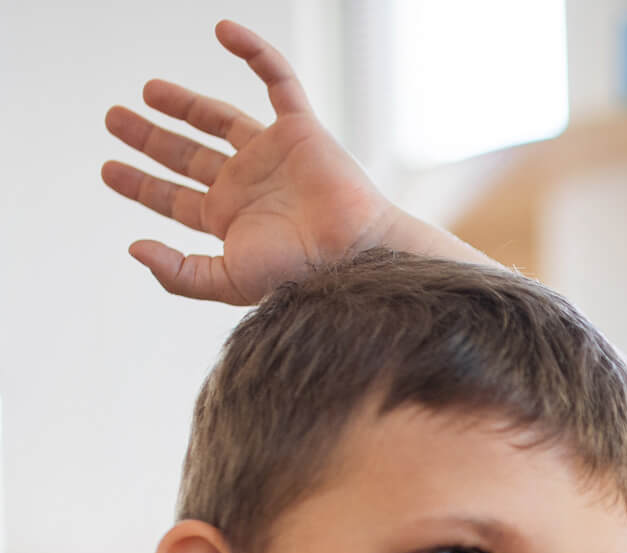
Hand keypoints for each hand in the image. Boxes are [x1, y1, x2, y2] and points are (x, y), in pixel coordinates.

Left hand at [101, 20, 412, 304]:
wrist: (353, 253)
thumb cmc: (299, 274)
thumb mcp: (228, 282)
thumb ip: (180, 274)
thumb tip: (134, 248)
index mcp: (230, 220)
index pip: (174, 198)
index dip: (140, 184)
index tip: (109, 169)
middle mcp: (247, 184)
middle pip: (188, 154)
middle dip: (151, 138)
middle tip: (114, 118)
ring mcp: (272, 154)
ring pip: (219, 118)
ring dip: (183, 103)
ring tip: (147, 90)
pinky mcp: (301, 128)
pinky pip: (277, 80)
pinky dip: (255, 53)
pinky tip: (223, 31)